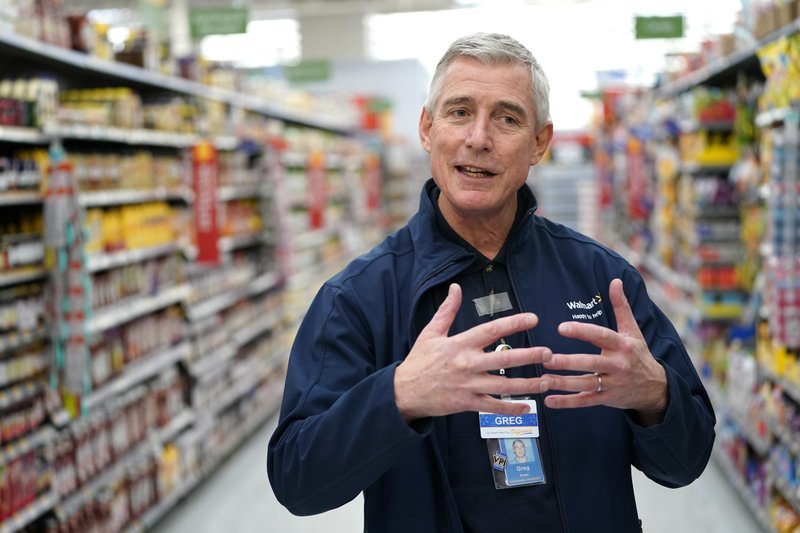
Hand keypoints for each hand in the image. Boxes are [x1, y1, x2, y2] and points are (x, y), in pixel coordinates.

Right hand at [394, 283, 552, 422]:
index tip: (533, 319)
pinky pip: (493, 407)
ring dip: (528, 384)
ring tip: (547, 380)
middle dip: (529, 356)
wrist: (404, 391)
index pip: (491, 330)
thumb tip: (455, 287)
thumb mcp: (431, 332)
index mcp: (460, 344)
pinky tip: (527, 407)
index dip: (513, 323)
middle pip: (504, 359)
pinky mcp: (466, 403)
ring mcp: (468, 385)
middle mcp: (467, 364)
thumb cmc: (419, 360)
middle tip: (549, 353)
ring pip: (503, 385)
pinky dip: (510, 407)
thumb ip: (447, 310)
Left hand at [541, 279, 667, 425]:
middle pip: (591, 363)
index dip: (582, 331)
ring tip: (543, 378)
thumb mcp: (633, 330)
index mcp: (622, 346)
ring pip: (586, 384)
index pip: (600, 336)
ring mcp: (612, 384)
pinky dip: (567, 402)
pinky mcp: (607, 399)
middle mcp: (618, 365)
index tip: (561, 327)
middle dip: (569, 362)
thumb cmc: (638, 354)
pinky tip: (549, 400)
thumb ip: (621, 306)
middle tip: (547, 358)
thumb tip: (615, 281)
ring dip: (563, 383)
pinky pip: (585, 401)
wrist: (655, 387)